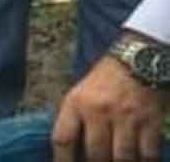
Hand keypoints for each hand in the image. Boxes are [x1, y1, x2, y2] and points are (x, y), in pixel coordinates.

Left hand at [52, 41, 165, 160]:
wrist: (137, 61)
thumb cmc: (104, 81)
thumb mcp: (80, 94)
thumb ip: (74, 119)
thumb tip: (71, 151)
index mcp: (76, 103)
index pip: (63, 139)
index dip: (62, 161)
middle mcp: (99, 111)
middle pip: (95, 154)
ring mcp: (126, 117)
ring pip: (122, 158)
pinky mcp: (150, 121)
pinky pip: (147, 154)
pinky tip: (139, 161)